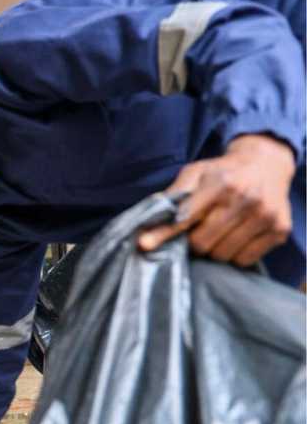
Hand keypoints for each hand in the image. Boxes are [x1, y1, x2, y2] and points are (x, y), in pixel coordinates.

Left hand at [138, 135, 294, 265]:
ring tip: (218, 231)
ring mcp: (265, 216)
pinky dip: (234, 254)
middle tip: (197, 230)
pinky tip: (235, 236)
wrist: (266, 164)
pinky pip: (244, 260)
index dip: (164, 233)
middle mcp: (246, 199)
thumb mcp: (195, 173)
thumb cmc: (222, 172)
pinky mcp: (279, 231)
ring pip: (222, 255)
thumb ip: (172, 196)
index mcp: (221, 183)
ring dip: (214, 249)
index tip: (144, 244)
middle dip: (193, 242)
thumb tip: (147, 221)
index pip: (185, 217)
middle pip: (202, 244)